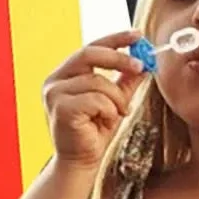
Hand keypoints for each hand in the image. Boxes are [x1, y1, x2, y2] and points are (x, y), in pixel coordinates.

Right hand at [42, 31, 148, 170]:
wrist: (80, 163)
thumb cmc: (93, 133)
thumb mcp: (114, 101)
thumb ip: (125, 81)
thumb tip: (144, 62)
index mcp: (64, 75)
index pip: (90, 47)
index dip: (115, 39)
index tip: (138, 35)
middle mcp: (55, 81)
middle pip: (90, 54)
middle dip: (119, 58)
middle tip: (141, 66)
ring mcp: (54, 94)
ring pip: (98, 82)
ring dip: (116, 98)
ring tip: (117, 114)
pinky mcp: (60, 108)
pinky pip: (96, 99)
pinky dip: (108, 110)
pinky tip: (102, 123)